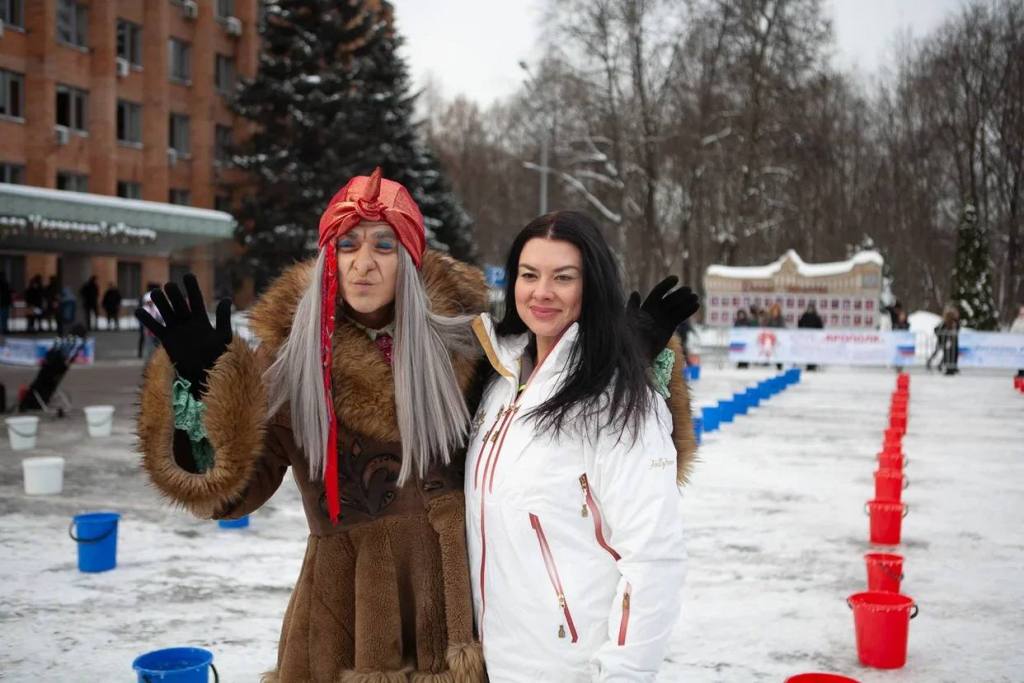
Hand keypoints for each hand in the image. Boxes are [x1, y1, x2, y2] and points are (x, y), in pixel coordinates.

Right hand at [135, 274, 232, 396]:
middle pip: (179, 305)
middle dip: (174, 295)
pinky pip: (156, 328)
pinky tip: (139, 310)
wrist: (206, 374)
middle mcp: (188, 322)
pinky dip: (148, 320)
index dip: (192, 288)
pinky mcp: (167, 339)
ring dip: (161, 303)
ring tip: (155, 293)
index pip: (196, 300)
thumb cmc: (218, 356)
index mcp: (202, 320)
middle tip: (169, 285)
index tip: (188, 275)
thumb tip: (226, 299)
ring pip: (166, 313)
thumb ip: (223, 318)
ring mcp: (176, 330)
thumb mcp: (222, 336)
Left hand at [627, 276, 700, 358]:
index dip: (666, 285)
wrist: (638, 353)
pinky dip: (688, 311)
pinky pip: (681, 317)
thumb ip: (632, 306)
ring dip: (686, 301)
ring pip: (677, 307)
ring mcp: (663, 318)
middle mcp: (656, 310)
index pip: (658, 292)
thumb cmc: (630, 336)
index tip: (676, 278)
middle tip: (688, 290)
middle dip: (679, 294)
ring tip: (695, 297)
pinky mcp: (670, 327)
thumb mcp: (629, 320)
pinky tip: (696, 305)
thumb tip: (635, 293)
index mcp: (646, 306)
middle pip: (670, 299)